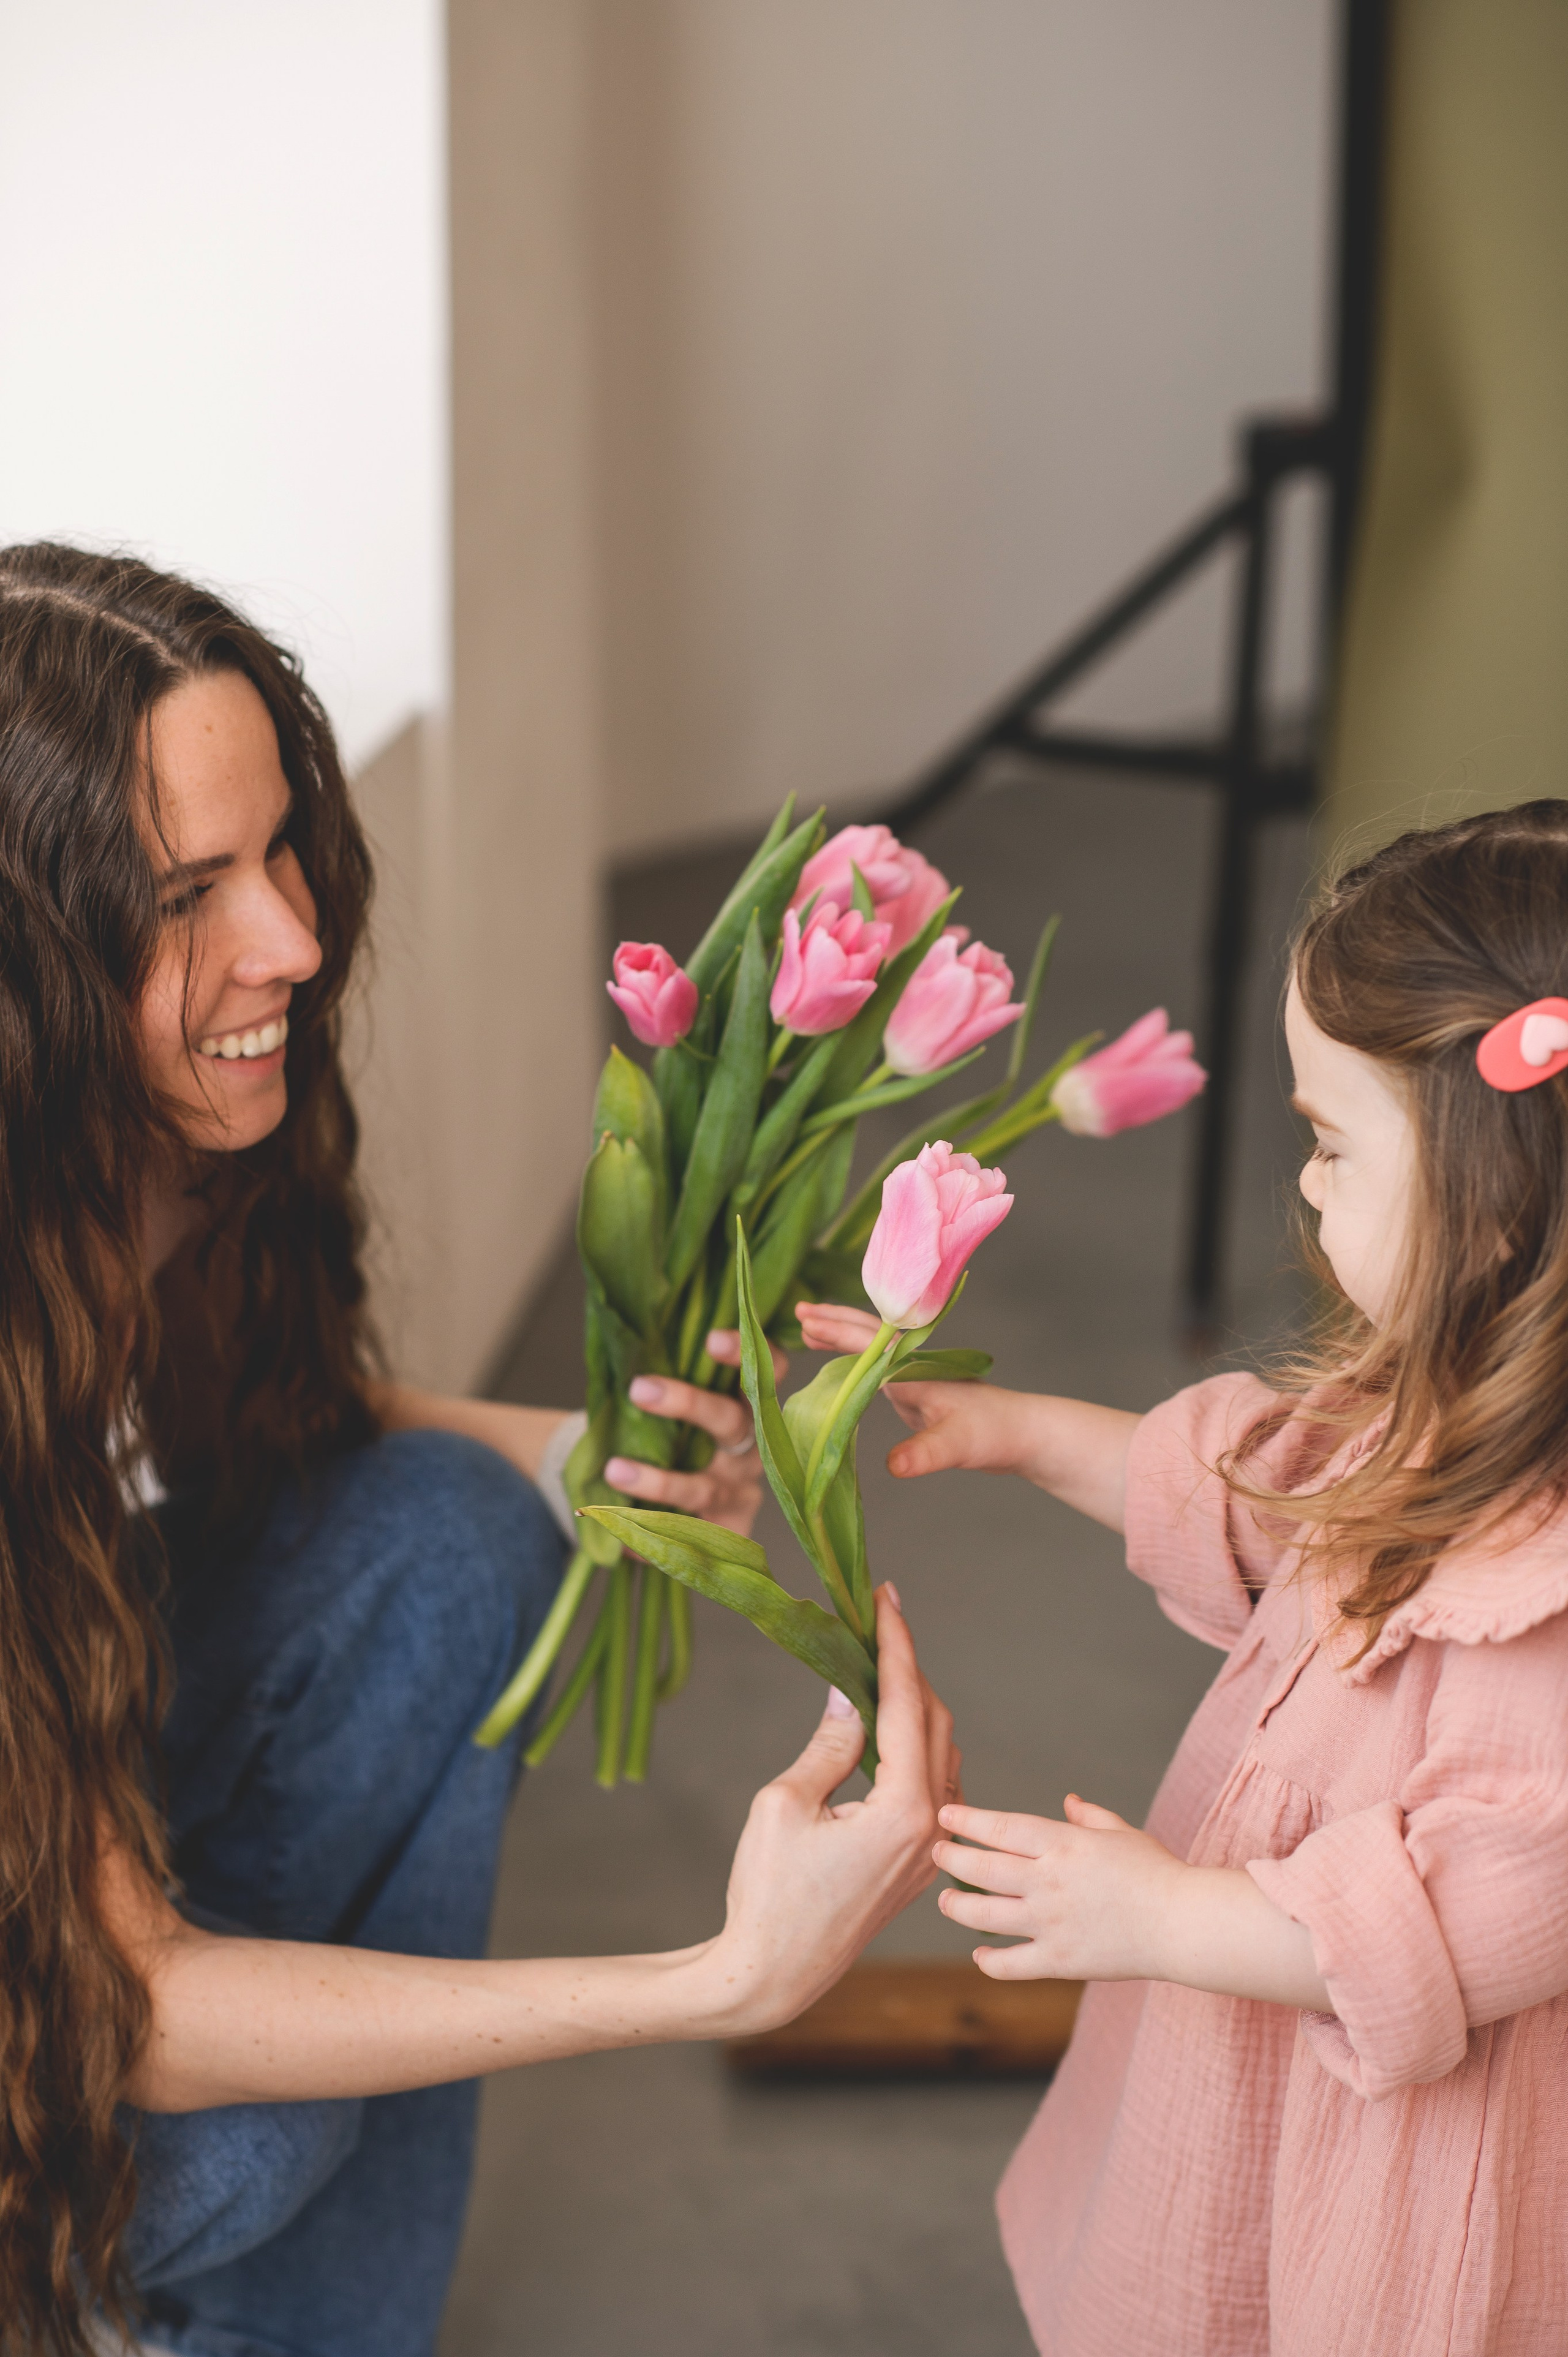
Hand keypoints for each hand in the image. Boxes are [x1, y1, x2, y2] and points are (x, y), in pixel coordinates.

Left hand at [604, 1329, 786, 1538]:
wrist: (695, 1513)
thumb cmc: (680, 1443)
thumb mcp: (684, 1413)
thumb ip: (672, 1387)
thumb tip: (625, 1354)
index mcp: (749, 1409)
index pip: (767, 1373)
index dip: (747, 1354)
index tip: (711, 1338)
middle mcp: (753, 1450)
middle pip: (733, 1423)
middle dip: (688, 1404)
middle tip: (639, 1388)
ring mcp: (740, 1494)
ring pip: (704, 1487)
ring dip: (658, 1480)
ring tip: (614, 1469)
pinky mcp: (727, 1533)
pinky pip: (690, 1537)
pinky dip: (653, 1533)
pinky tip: (622, 1538)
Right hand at [702, 1586, 959, 2035]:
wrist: (771, 1974)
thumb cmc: (767, 1893)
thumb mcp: (784, 1803)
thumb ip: (829, 1743)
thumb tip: (850, 1693)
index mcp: (902, 1808)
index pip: (908, 1704)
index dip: (896, 1644)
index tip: (887, 1598)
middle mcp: (930, 1828)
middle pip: (935, 1723)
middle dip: (910, 1668)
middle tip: (879, 1622)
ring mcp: (928, 1851)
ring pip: (940, 1756)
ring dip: (915, 1708)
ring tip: (878, 1666)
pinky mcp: (915, 1866)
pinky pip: (931, 1789)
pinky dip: (914, 1749)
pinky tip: (885, 1729)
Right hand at [798, 1301, 1035, 1479]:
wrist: (1024, 1433)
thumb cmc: (994, 1434)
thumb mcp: (957, 1446)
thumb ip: (924, 1454)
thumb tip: (894, 1466)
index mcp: (914, 1369)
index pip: (867, 1343)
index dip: (835, 1331)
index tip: (805, 1319)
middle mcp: (912, 1366)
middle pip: (867, 1335)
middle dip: (833, 1322)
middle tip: (799, 1313)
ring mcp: (915, 1376)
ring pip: (871, 1348)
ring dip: (842, 1337)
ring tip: (809, 1332)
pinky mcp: (918, 1392)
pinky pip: (876, 1368)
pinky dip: (855, 1360)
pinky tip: (844, 1368)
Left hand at [933, 1795, 1184, 1982]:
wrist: (1182, 1924)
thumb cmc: (1156, 1872)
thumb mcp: (1122, 1833)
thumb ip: (1089, 1817)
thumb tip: (1067, 1802)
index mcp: (1064, 1844)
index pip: (1002, 1827)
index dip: (968, 1821)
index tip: (945, 1816)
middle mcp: (1050, 1881)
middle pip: (983, 1868)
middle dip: (952, 1859)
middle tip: (937, 1854)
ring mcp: (1051, 1923)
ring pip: (985, 1915)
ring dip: (958, 1907)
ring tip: (946, 1902)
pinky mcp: (1059, 1960)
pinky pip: (1010, 1965)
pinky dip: (989, 1960)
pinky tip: (980, 1952)